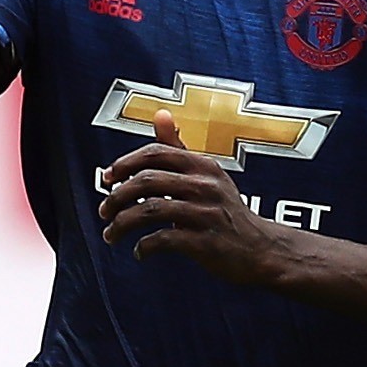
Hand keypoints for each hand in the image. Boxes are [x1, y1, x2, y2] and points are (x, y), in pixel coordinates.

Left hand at [97, 110, 286, 284]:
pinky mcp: (206, 242)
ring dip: (122, 224)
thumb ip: (179, 149)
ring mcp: (206, 213)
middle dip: (117, 196)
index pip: (155, 153)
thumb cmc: (227, 211)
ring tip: (111, 235)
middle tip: (104, 211)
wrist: (263, 249)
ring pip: (150, 210)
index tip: (107, 177)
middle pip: (146, 180)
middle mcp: (205, 185)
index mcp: (202, 166)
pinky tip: (139, 252)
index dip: (125, 163)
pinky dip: (144, 246)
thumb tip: (160, 114)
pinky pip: (164, 239)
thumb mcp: (207, 174)